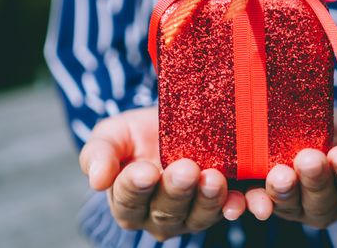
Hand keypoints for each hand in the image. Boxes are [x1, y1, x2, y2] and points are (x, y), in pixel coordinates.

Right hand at [78, 107, 245, 240]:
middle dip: (176, 190)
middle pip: (166, 210)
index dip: (135, 187)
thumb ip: (99, 153)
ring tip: (213, 178)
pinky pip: (228, 210)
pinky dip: (235, 206)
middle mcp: (158, 216)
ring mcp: (191, 214)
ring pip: (198, 215)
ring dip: (207, 199)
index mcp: (127, 201)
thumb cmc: (139, 132)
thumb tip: (96, 180)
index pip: (128, 199)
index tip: (145, 171)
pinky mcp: (220, 205)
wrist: (177, 120)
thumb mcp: (113, 134)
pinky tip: (240, 200)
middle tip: (185, 170)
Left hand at [247, 110, 336, 227]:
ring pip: (290, 205)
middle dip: (315, 181)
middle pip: (322, 203)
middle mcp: (324, 207)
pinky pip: (257, 203)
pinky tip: (248, 202)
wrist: (307, 118)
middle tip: (310, 160)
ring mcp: (293, 205)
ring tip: (282, 175)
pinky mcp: (264, 197)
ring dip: (284, 192)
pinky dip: (252, 203)